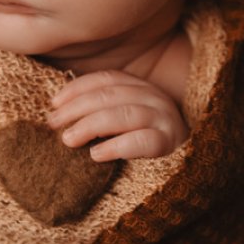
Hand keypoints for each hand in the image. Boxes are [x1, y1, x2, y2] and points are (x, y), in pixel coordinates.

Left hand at [48, 70, 188, 161]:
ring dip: (91, 125)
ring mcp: (165, 118)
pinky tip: (96, 154)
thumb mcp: (122, 120)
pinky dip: (116, 146)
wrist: (189, 164)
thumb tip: (59, 113)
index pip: (106, 79)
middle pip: (110, 95)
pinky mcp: (172, 143)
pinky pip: (143, 141)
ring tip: (68, 139)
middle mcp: (155, 97)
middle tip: (54, 124)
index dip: (77, 88)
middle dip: (77, 108)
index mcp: (140, 87)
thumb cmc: (143, 141)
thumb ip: (100, 111)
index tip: (53, 104)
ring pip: (124, 114)